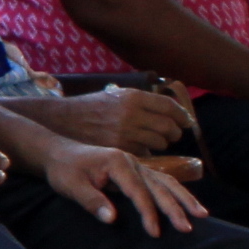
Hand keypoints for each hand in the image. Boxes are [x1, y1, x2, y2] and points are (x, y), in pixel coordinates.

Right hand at [19, 85, 195, 155]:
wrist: (61, 121)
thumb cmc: (90, 107)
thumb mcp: (115, 95)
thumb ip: (141, 101)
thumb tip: (170, 111)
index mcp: (133, 97)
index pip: (169, 107)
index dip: (182, 116)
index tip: (186, 121)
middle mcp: (131, 113)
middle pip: (169, 127)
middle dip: (175, 132)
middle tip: (173, 134)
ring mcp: (125, 132)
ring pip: (159, 142)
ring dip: (161, 143)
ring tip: (155, 141)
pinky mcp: (118, 148)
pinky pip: (144, 153)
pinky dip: (147, 152)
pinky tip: (140, 149)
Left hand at [42, 136, 202, 234]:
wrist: (58, 153)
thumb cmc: (64, 170)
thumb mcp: (71, 186)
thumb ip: (91, 201)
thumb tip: (111, 219)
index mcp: (117, 163)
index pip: (138, 191)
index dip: (147, 213)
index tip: (154, 233)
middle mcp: (132, 162)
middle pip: (159, 186)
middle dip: (175, 207)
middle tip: (188, 227)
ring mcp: (137, 165)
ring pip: (166, 182)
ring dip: (184, 198)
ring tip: (202, 215)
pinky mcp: (137, 170)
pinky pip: (161, 181)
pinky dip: (176, 192)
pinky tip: (188, 204)